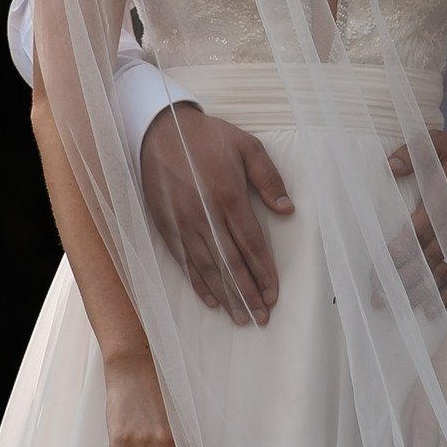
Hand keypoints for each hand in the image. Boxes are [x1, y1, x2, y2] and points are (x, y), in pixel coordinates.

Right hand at [142, 104, 292, 323]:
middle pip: (231, 263)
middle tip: (261, 317)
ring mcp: (183, 223)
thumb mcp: (247, 146)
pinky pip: (184, 261)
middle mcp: (205, 215)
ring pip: (207, 268)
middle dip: (248, 293)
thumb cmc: (208, 137)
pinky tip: (211, 299)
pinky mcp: (166, 226)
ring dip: (226, 295)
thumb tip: (287, 210)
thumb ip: (269, 178)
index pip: (251, 244)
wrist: (159, 129)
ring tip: (240, 317)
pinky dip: (198, 283)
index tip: (274, 293)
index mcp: (229, 195)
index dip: (264, 272)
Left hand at [380, 131, 446, 316]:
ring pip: (446, 268)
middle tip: (380, 299)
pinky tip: (435, 308)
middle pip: (428, 256)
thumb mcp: (438, 143)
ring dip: (424, 290)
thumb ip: (413, 153)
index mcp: (445, 197)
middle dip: (404, 279)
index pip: (417, 231)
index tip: (378, 271)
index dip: (398, 253)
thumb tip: (390, 166)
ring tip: (403, 307)